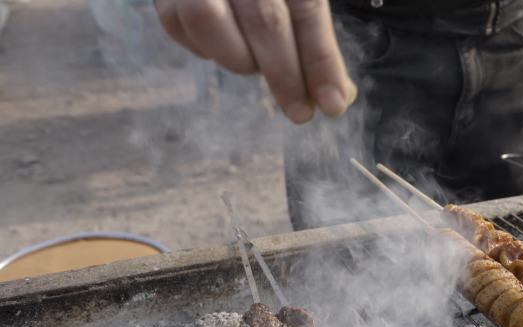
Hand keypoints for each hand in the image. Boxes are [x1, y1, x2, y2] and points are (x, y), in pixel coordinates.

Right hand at [155, 0, 356, 123]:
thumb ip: (315, 39)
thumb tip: (339, 96)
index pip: (306, 10)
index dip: (321, 61)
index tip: (334, 104)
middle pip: (264, 20)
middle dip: (286, 76)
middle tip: (300, 113)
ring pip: (210, 20)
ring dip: (238, 58)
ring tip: (253, 62)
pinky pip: (177, 24)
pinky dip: (204, 49)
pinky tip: (221, 47)